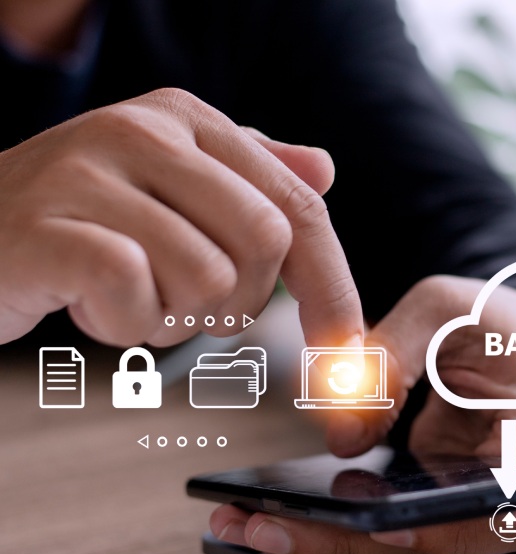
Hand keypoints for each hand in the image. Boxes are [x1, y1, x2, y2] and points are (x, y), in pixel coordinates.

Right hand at [0, 88, 361, 347]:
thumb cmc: (81, 223)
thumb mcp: (169, 189)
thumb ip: (247, 178)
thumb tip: (323, 171)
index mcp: (187, 119)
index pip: (300, 207)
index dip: (332, 285)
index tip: (344, 347)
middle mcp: (143, 131)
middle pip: (265, 244)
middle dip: (239, 303)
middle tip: (182, 305)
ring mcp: (89, 173)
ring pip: (206, 280)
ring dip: (171, 318)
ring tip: (123, 296)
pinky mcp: (48, 227)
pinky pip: (135, 295)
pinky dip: (122, 326)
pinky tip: (86, 305)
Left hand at [210, 276, 515, 553]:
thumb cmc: (504, 323)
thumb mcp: (452, 307)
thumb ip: (396, 355)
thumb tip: (342, 433)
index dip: (456, 525)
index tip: (395, 522)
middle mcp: (511, 491)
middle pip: (439, 541)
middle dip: (350, 543)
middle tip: (269, 529)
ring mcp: (469, 500)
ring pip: (402, 541)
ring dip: (325, 539)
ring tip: (243, 523)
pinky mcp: (435, 497)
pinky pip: (384, 520)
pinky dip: (328, 520)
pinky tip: (267, 509)